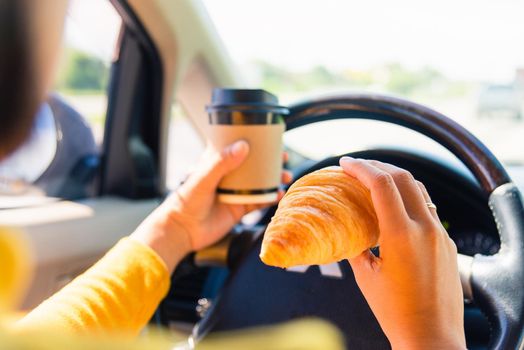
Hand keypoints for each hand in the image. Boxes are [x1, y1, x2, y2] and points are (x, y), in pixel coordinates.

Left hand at [132, 140, 291, 272]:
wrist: (183, 232)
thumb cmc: (185, 202)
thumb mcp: (203, 179)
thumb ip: (221, 163)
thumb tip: (243, 146)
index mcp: (217, 162)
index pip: (235, 145)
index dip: (252, 139)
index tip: (268, 135)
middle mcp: (228, 175)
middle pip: (253, 163)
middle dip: (270, 159)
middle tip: (283, 156)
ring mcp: (235, 192)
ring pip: (260, 181)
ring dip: (274, 178)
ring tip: (285, 176)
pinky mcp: (240, 209)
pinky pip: (259, 201)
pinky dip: (271, 197)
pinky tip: (279, 194)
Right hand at [339, 157, 464, 349]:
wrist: (431, 339)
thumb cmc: (396, 313)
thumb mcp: (366, 277)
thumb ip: (355, 246)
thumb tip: (345, 229)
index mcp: (402, 235)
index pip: (382, 184)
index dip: (361, 168)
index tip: (345, 163)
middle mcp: (426, 228)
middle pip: (403, 178)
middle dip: (378, 166)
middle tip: (357, 167)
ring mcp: (441, 234)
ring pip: (419, 190)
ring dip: (396, 178)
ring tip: (375, 180)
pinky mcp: (448, 243)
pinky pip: (428, 208)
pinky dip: (409, 197)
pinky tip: (395, 207)